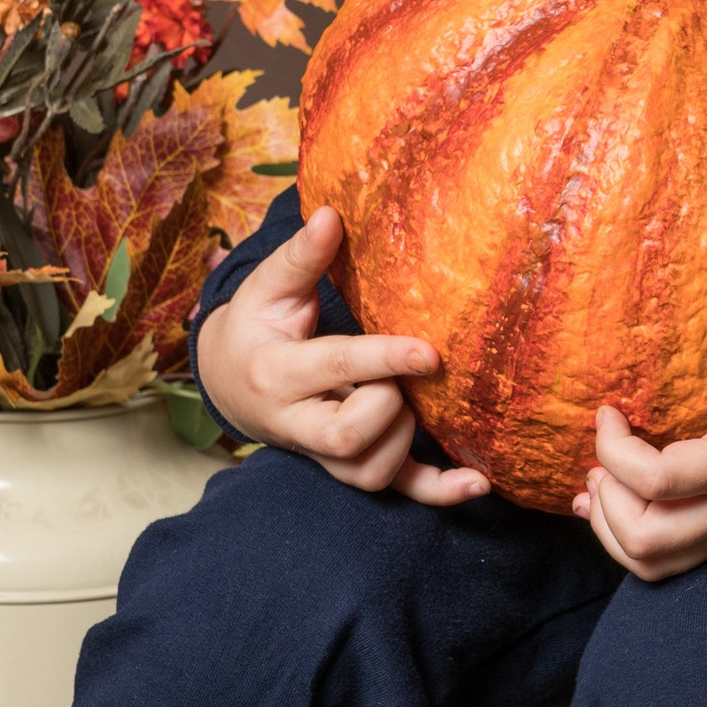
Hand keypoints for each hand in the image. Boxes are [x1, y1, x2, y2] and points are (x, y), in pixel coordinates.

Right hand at [192, 206, 487, 505]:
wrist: (230, 381)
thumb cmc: (256, 325)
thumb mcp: (268, 288)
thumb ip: (301, 256)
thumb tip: (331, 214)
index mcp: (277, 372)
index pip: (336, 368)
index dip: (385, 360)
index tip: (429, 352)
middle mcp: (295, 422)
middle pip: (348, 435)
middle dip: (390, 403)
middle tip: (404, 372)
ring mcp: (321, 454)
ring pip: (370, 472)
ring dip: (405, 439)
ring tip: (406, 399)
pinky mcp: (347, 466)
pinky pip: (392, 491)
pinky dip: (436, 492)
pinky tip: (476, 482)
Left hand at [574, 282, 706, 580]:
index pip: (662, 480)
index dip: (616, 452)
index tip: (610, 412)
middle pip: (647, 539)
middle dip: (607, 500)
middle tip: (603, 456)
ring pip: (653, 564)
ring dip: (612, 529)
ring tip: (602, 482)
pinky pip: (671, 566)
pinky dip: (631, 544)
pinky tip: (614, 509)